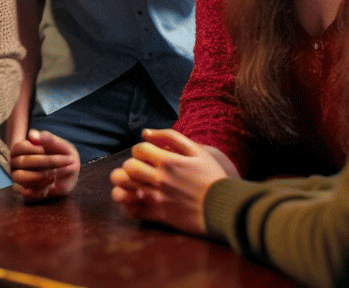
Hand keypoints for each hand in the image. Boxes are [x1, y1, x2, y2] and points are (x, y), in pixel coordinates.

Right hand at [9, 128, 79, 200]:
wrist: (70, 176)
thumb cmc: (64, 157)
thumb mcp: (62, 147)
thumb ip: (48, 139)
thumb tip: (31, 134)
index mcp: (23, 150)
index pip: (18, 147)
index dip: (31, 148)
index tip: (44, 150)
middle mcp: (17, 164)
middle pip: (21, 161)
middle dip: (44, 162)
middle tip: (61, 163)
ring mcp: (19, 178)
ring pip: (18, 177)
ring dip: (38, 176)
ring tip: (53, 176)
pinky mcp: (24, 192)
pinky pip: (24, 192)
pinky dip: (38, 190)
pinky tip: (49, 186)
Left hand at [109, 127, 228, 235]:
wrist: (224, 208)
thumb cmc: (212, 177)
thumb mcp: (197, 151)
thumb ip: (170, 137)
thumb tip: (145, 132)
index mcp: (168, 162)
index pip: (138, 150)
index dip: (140, 150)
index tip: (149, 156)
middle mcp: (159, 180)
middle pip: (127, 168)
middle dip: (130, 166)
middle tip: (140, 170)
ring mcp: (157, 198)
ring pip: (123, 189)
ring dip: (124, 185)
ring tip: (133, 183)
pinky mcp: (158, 215)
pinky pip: (132, 210)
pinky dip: (129, 204)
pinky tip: (136, 199)